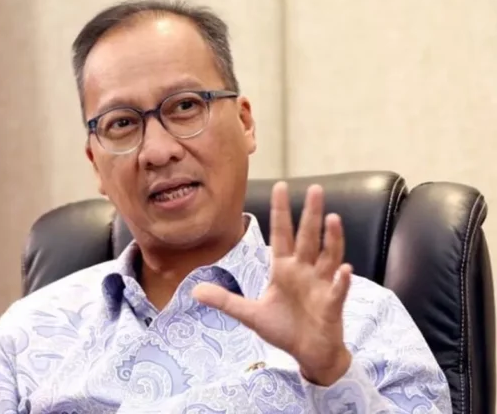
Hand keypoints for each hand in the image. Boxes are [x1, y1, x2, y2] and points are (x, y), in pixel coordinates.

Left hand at [192, 182, 352, 385]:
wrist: (307, 354)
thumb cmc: (283, 329)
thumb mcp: (250, 314)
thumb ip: (225, 300)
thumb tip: (194, 291)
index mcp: (284, 269)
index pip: (281, 234)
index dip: (280, 211)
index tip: (280, 186)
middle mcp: (304, 271)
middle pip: (307, 238)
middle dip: (311, 214)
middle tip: (316, 188)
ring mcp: (320, 286)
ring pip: (327, 256)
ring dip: (332, 238)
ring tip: (333, 218)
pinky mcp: (331, 305)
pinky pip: (337, 290)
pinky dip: (341, 281)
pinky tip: (344, 269)